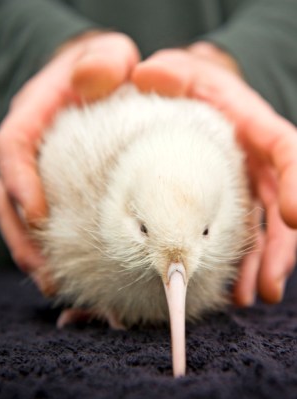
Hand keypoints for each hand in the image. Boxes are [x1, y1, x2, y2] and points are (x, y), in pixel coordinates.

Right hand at [0, 31, 139, 291]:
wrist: (107, 83)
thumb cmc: (110, 70)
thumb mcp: (110, 55)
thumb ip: (104, 60)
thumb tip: (90, 81)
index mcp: (35, 114)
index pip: (11, 146)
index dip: (17, 181)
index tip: (36, 214)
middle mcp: (30, 148)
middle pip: (6, 195)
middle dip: (20, 236)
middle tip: (44, 272)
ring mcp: (39, 172)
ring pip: (20, 217)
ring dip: (34, 252)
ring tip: (54, 283)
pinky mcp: (54, 189)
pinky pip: (44, 222)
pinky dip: (53, 248)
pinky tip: (71, 270)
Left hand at [132, 42, 296, 305]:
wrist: (180, 98)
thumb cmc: (179, 84)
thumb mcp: (174, 71)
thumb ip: (166, 72)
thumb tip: (146, 74)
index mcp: (250, 124)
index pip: (286, 151)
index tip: (296, 218)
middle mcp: (255, 158)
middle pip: (284, 204)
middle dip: (283, 247)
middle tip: (267, 287)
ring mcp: (246, 183)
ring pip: (267, 228)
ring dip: (264, 264)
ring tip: (251, 297)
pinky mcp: (232, 200)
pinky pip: (245, 234)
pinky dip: (243, 262)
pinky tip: (232, 287)